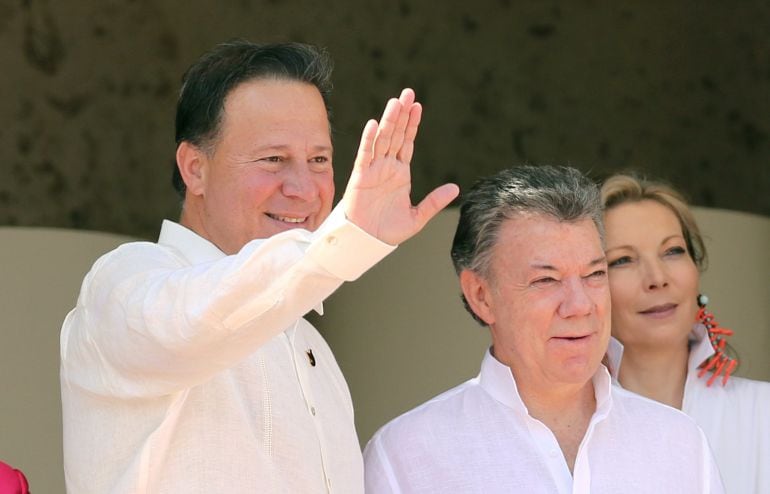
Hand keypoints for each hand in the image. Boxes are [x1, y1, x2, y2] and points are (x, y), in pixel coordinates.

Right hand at [342, 88, 458, 244]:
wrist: (367, 242)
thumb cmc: (388, 231)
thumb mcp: (417, 217)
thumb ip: (434, 201)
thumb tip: (455, 188)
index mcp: (400, 173)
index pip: (407, 143)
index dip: (412, 124)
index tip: (417, 106)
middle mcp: (387, 167)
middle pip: (395, 135)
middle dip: (401, 114)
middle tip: (407, 93)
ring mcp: (373, 170)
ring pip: (382, 139)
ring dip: (389, 120)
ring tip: (396, 101)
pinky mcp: (361, 177)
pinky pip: (365, 155)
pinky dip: (369, 139)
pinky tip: (375, 124)